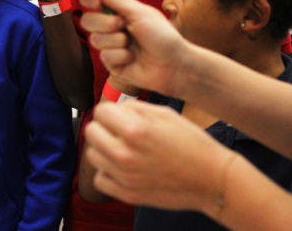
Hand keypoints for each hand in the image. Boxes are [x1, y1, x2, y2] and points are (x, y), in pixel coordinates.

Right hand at [79, 0, 187, 95]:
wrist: (174, 65)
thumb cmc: (162, 35)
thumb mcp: (139, 13)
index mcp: (118, 12)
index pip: (92, 2)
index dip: (89, 0)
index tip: (95, 2)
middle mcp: (111, 28)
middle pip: (87, 20)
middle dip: (104, 23)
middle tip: (121, 24)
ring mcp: (110, 46)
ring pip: (95, 39)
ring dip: (116, 41)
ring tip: (132, 45)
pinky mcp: (111, 64)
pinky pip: (104, 56)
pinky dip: (120, 56)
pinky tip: (132, 59)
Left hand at [84, 100, 230, 211]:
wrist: (212, 179)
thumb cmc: (192, 144)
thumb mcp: (165, 114)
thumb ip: (134, 108)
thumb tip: (115, 109)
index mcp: (134, 130)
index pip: (100, 112)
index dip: (110, 111)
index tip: (118, 116)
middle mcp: (124, 153)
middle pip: (90, 132)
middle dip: (103, 127)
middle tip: (117, 131)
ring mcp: (124, 176)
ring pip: (92, 154)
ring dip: (102, 149)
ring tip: (121, 148)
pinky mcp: (127, 194)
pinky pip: (100, 179)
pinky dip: (107, 172)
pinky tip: (121, 168)